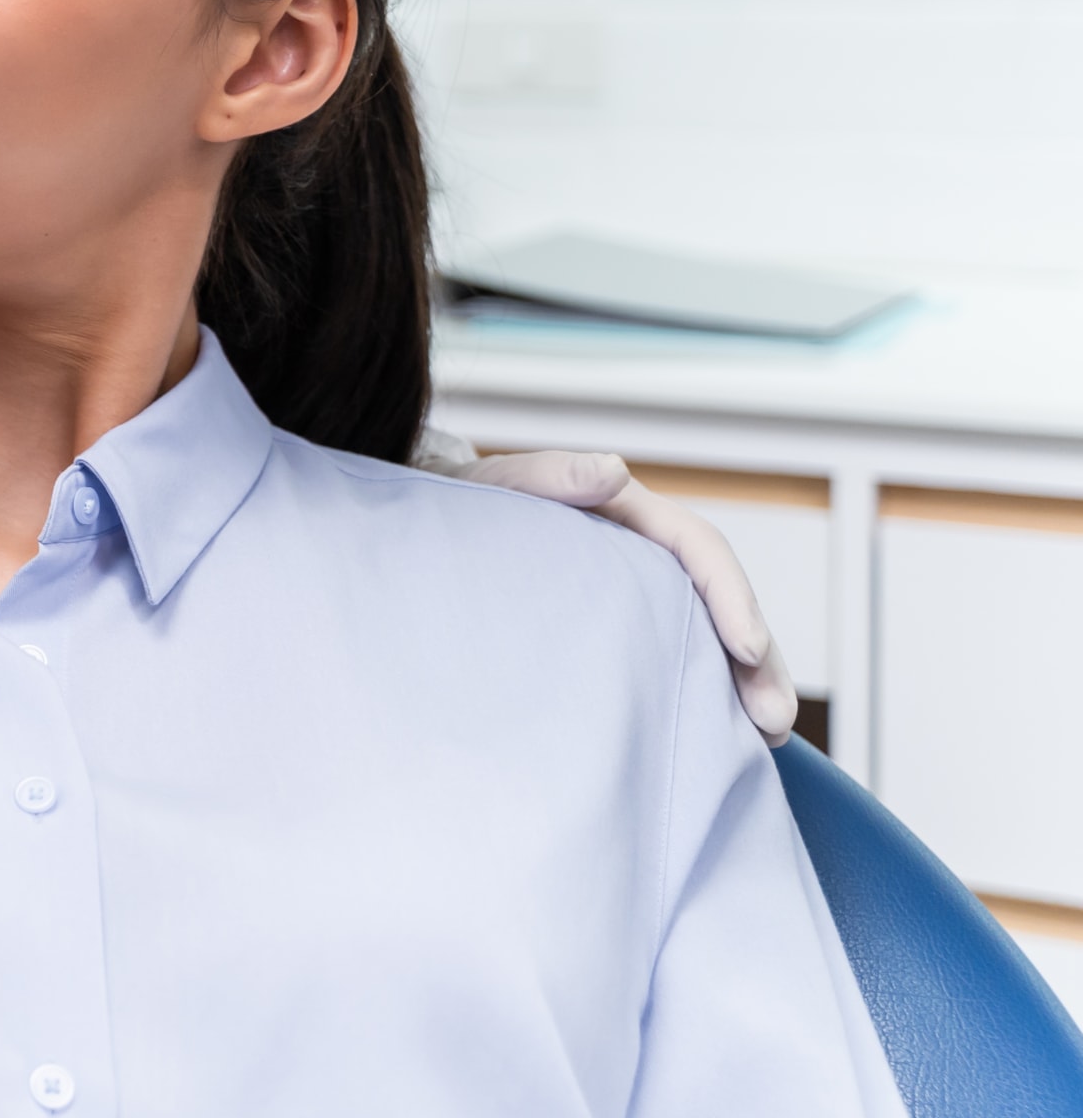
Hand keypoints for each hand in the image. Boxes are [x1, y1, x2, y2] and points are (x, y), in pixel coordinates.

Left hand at [445, 446, 798, 743]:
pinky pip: (677, 654)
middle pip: (720, 600)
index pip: (698, 549)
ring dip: (745, 682)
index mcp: (627, 512)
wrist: (433, 529)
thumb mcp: (499, 483)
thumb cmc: (466, 500)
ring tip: (768, 740)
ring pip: (709, 634)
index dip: (731, 596)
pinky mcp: (624, 626)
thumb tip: (613, 467)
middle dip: (759, 659)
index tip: (747, 649)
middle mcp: (645, 551)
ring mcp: (639, 591)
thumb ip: (549, 474)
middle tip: (774, 720)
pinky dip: (705, 692)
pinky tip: (721, 736)